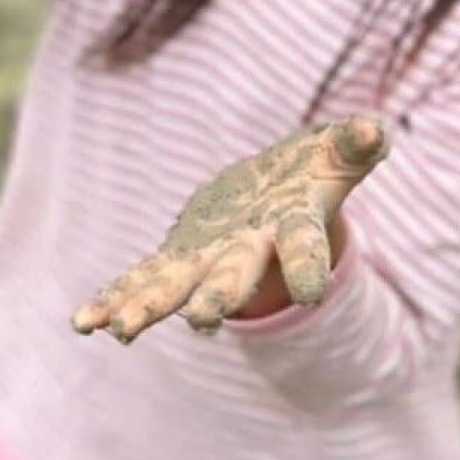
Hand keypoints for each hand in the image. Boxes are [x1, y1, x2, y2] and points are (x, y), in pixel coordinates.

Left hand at [72, 116, 389, 342]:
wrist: (275, 199)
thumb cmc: (312, 172)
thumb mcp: (337, 153)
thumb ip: (356, 143)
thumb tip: (375, 129)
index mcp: (292, 229)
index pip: (304, 247)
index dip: (307, 266)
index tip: (311, 290)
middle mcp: (249, 253)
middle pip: (234, 276)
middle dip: (219, 296)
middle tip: (204, 321)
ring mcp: (209, 259)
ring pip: (177, 287)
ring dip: (150, 307)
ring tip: (121, 330)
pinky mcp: (178, 258)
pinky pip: (142, 279)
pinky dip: (114, 298)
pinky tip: (84, 323)